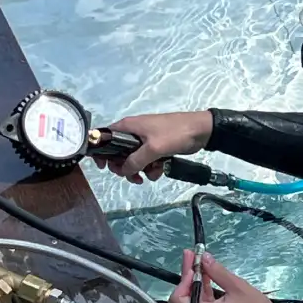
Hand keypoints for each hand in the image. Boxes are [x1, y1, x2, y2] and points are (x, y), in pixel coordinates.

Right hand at [93, 110, 213, 184]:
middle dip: (124, 167)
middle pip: (118, 153)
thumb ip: (135, 161)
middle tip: (133, 176)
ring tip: (149, 175)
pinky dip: (151, 168)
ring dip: (139, 170)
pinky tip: (159, 170)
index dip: (101, 152)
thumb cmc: (175, 133)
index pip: (105, 137)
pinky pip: (146, 161)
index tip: (104, 166)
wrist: (200, 131)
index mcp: (128, 126)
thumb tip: (123, 171)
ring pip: (133, 160)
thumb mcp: (153, 148)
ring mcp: (145, 140)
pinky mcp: (156, 147)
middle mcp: (133, 132)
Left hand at [169, 250, 283, 302]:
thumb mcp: (237, 287)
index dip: (184, 279)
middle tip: (193, 257)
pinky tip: (209, 278)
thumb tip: (203, 258)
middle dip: (189, 277)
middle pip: (184, 299)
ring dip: (197, 283)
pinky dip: (204, 293)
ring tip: (201, 263)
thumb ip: (217, 272)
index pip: (178, 298)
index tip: (193, 264)